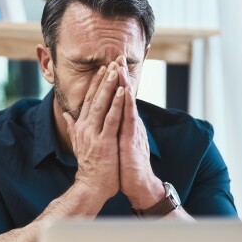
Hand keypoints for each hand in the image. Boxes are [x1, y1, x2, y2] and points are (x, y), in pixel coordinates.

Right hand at [63, 62, 124, 202]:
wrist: (91, 186)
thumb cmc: (89, 166)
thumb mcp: (77, 143)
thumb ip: (72, 127)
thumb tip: (67, 115)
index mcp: (80, 127)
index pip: (87, 100)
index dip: (94, 84)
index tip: (102, 69)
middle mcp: (85, 127)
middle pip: (94, 98)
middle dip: (103, 79)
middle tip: (111, 62)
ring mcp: (94, 134)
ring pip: (102, 104)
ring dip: (109, 86)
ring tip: (116, 70)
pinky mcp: (104, 141)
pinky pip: (112, 119)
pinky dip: (117, 104)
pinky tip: (122, 91)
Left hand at [115, 56, 163, 208]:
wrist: (138, 185)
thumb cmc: (125, 166)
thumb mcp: (115, 144)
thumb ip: (110, 130)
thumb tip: (102, 120)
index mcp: (123, 124)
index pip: (119, 99)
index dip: (114, 83)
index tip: (108, 65)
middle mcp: (130, 123)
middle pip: (125, 96)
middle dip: (120, 76)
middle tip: (117, 56)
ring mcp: (132, 129)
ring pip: (128, 102)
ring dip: (125, 83)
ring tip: (121, 67)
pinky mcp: (133, 138)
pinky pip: (130, 118)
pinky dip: (128, 103)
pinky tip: (127, 91)